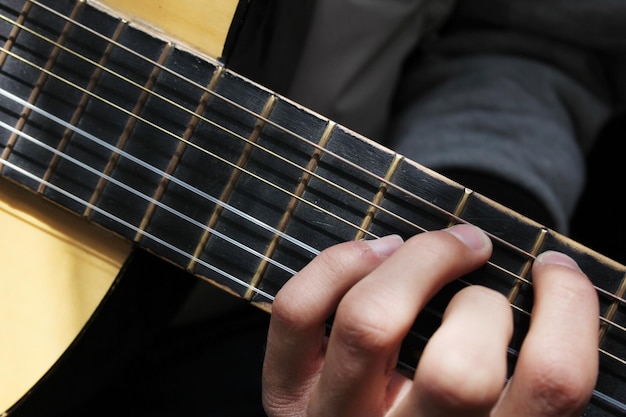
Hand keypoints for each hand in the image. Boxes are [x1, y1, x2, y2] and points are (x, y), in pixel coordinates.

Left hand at [262, 224, 598, 416]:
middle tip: (477, 287)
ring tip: (432, 248)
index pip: (550, 384)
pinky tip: (375, 252)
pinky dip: (341, 262)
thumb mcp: (482, 412)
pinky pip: (299, 311)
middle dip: (480, 303)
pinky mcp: (284, 390)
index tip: (554, 269)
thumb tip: (527, 278)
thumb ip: (505, 365)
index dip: (568, 309)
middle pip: (459, 369)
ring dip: (414, 262)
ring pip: (370, 323)